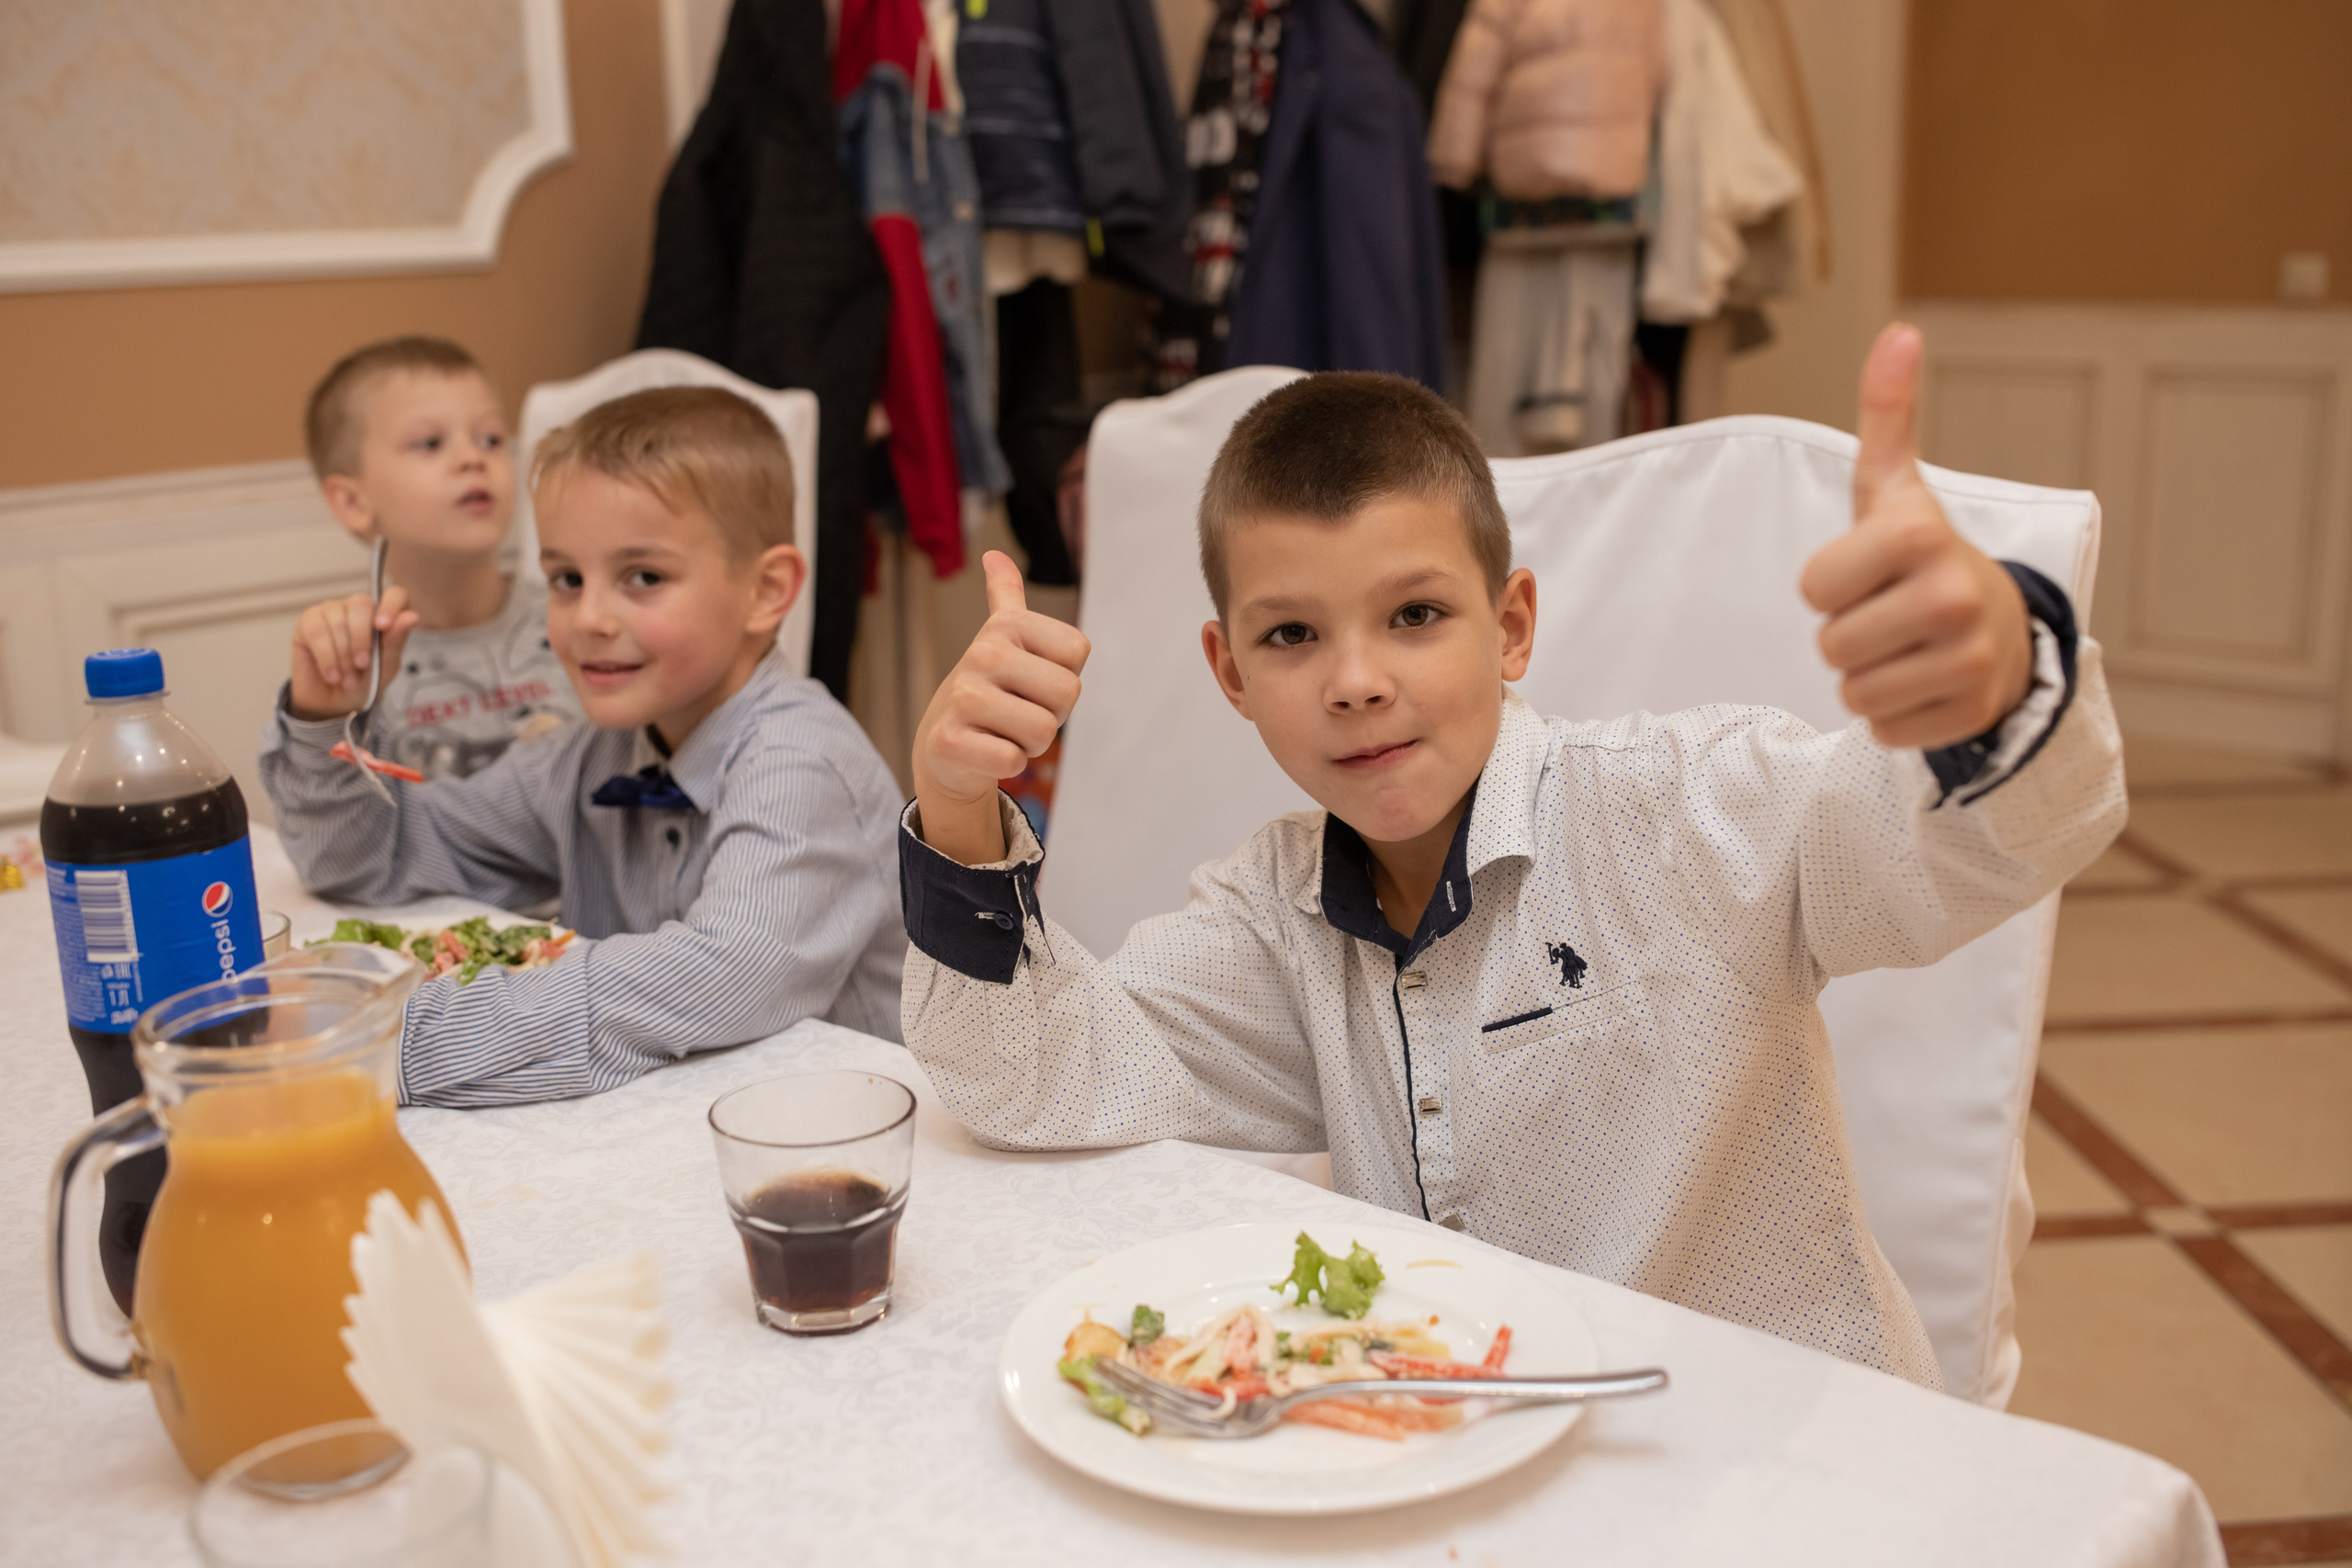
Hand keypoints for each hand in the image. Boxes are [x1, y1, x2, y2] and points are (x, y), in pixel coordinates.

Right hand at [287, 587, 417, 721]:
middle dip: (361, 640)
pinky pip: (317, 632)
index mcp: (384, 615)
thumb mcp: (386, 666)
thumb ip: (396, 640)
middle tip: (361, 666)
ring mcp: (331, 611)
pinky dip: (327, 658)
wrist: (336, 703)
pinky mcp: (308, 622)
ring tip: (347, 678)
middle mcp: (358, 608)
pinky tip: (332, 675)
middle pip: (361, 605)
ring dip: (343, 657)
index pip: (395, 594)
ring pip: (338, 622)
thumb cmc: (366, 681)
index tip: (383, 626)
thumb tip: (411, 616)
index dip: (391, 605)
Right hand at [911, 551, 1089, 864]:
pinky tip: (985, 752)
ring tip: (1001, 731)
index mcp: (1005, 626)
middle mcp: (981, 654)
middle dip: (1051, 715)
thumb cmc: (991, 692)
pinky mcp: (949, 741)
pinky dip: (1007, 764)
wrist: (944, 745)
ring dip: (1030, 743)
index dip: (1064, 676)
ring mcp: (962, 698)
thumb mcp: (1002, 640)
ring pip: (1043, 731)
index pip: (1078, 652)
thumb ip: (1006, 596)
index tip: (1032, 682)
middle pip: (1066, 694)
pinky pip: (1012, 760)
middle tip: (1019, 713)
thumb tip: (993, 555)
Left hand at [1799, 324, 2034, 749]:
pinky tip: (1926, 682)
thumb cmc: (1926, 559)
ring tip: (1907, 647)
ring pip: (1854, 693)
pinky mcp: (1969, 714)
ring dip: (1869, 677)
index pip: (1813, 589)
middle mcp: (1948, 598)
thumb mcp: (1896, 489)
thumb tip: (1898, 333)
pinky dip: (1897, 715)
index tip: (1869, 572)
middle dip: (1849, 634)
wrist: (2005, 631)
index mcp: (1916, 537)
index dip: (1831, 584)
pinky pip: (1885, 730)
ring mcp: (1965, 660)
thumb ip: (1887, 416)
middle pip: (1831, 646)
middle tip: (1891, 615)